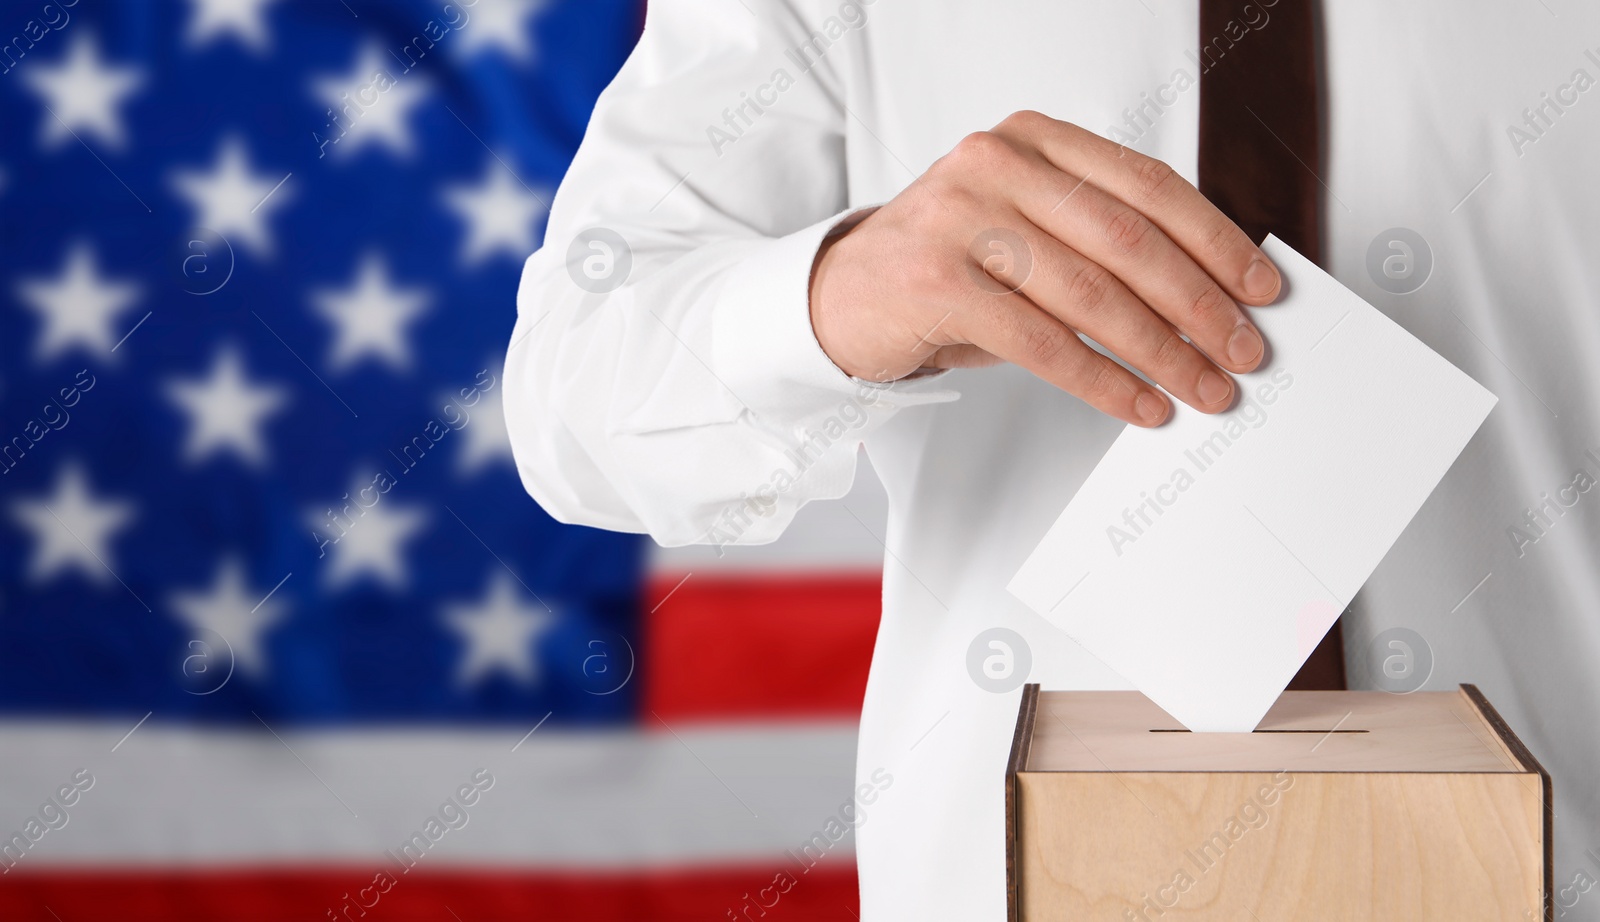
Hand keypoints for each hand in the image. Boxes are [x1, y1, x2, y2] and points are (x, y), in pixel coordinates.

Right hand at [808, 110, 1281, 426]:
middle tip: (1242, 351)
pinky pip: (1043, 342)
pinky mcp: (937, 282)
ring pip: (1091, 294)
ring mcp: (961, 218)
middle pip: (1128, 239)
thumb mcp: (1024, 228)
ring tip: (1202, 388)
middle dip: (1199, 304)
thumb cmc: (947, 266)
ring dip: (1162, 352)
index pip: (1147, 184)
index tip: (1259, 287)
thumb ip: (1098, 240)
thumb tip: (1206, 299)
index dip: (1214, 239)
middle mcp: (996, 164)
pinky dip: (1103, 380)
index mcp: (1033, 139)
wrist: (841, 296)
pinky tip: (1139, 403)